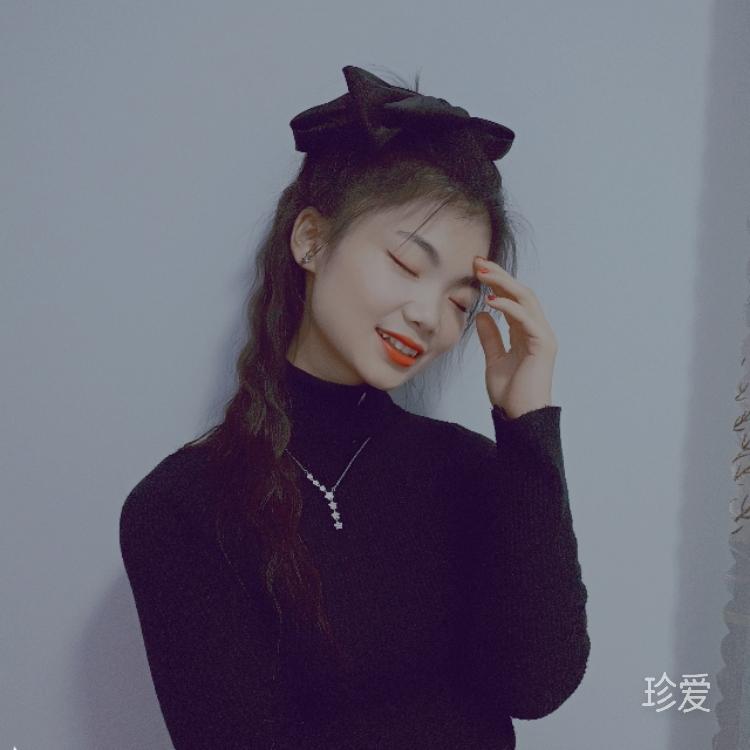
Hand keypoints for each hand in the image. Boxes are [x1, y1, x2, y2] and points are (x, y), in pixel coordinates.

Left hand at [473, 257, 557, 418]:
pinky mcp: (543, 345)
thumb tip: (482, 315)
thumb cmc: (510, 393)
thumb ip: (490, 337)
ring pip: (526, 299)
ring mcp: (543, 336)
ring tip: (483, 273)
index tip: (476, 269)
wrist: (520, 418)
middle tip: (478, 261)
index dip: (497, 282)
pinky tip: (491, 301)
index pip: (513, 298)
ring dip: (504, 283)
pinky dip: (509, 307)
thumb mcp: (494, 359)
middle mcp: (538, 330)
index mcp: (527, 332)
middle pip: (521, 293)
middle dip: (500, 275)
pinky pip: (526, 319)